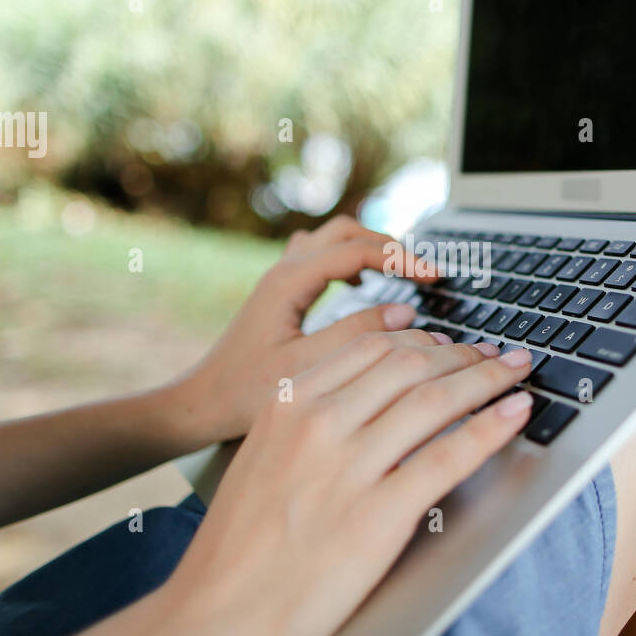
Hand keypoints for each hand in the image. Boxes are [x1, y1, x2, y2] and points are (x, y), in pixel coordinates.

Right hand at [161, 329, 535, 635]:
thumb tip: (369, 405)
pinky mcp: (378, 516)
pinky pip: (450, 456)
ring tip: (517, 373)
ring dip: (487, 379)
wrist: (215, 618)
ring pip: (435, 400)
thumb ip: (307, 424)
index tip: (450, 343)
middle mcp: (317, 424)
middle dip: (463, 354)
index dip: (424, 341)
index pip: (371, 348)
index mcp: (286, 404)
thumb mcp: (262, 459)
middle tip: (496, 355)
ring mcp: (348, 467)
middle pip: (410, 365)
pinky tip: (516, 413)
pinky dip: (492, 428)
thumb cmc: (238, 548)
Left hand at [168, 215, 439, 445]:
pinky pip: (321, 256)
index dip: (402, 260)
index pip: (357, 250)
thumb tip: (405, 312)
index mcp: (289, 282)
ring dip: (370, 247)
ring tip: (402, 272)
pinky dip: (350, 259)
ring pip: (333, 238)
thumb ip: (356, 337)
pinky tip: (362, 284)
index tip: (435, 278)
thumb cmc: (244, 393)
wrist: (201, 404)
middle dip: (390, 246)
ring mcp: (280, 279)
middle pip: (346, 231)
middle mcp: (283, 272)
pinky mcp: (280, 293)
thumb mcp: (307, 368)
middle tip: (424, 272)